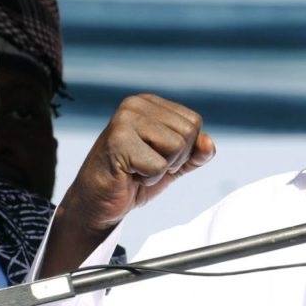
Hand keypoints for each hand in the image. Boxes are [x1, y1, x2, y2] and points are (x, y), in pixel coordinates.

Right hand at [41, 94, 214, 276]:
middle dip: (175, 158)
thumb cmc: (135, 178)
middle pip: (189, 132)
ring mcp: (125, 120)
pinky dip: (149, 178)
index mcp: (149, 103)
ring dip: (162, 168)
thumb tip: (207, 142)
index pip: (194, 122)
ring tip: (138, 168)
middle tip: (146, 164)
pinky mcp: (118, 142)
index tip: (157, 155)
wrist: (98, 202)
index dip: (185, 148)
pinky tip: (129, 175)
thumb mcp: (175, 164)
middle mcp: (136, 104)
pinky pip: (159, 166)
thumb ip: (196, 153)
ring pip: (177, 147)